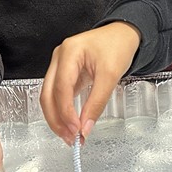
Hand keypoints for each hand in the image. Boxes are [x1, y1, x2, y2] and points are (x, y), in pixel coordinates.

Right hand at [40, 22, 140, 143]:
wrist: (123, 33)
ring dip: (58, 118)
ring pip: (50, 96)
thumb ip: (97, 102)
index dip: (66, 112)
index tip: (76, 130)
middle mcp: (59, 57)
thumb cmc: (117, 46)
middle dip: (57, 120)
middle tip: (70, 138)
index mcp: (69, 52)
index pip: (61, 88)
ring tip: (70, 135)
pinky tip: (70, 123)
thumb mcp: (111, 75)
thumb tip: (85, 128)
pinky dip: (63, 111)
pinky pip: (58, 95)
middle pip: (48, 94)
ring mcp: (59, 64)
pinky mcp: (64, 72)